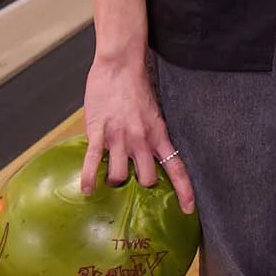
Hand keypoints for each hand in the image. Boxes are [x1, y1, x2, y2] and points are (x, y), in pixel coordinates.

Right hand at [80, 54, 195, 213]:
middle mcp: (142, 140)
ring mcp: (120, 138)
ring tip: (108, 177)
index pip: (176, 167)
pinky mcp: (99, 133)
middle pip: (146, 179)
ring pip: (120, 176)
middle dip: (139, 184)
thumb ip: (149, 135)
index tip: (189, 209)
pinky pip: (93, 162)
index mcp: (159, 134)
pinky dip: (89, 179)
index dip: (184, 190)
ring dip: (114, 181)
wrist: (121, 65)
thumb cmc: (136, 88)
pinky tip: (86, 190)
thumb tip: (145, 154)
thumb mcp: (152, 114)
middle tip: (131, 179)